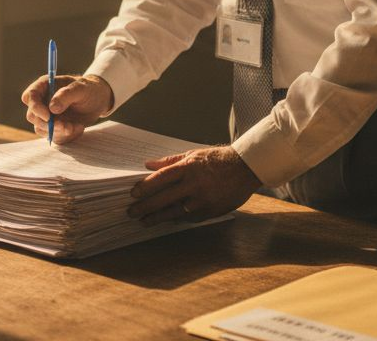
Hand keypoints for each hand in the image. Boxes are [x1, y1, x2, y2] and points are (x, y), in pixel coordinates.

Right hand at [21, 73, 113, 143]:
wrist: (98, 101)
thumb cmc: (89, 89)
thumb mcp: (82, 88)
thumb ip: (66, 95)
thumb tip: (52, 108)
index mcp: (45, 86)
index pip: (29, 96)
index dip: (35, 108)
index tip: (49, 117)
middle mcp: (42, 101)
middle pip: (32, 116)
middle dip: (48, 124)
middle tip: (66, 126)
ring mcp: (47, 115)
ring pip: (41, 129)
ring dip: (59, 131)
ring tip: (77, 126)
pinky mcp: (53, 127)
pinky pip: (52, 136)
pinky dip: (65, 136)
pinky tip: (78, 128)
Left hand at [127, 145, 260, 224]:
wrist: (245, 168)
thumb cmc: (218, 159)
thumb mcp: (193, 154)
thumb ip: (170, 161)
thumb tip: (148, 164)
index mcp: (189, 167)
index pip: (162, 178)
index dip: (146, 187)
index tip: (133, 194)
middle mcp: (195, 184)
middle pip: (164, 198)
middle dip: (146, 207)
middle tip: (132, 212)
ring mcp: (203, 200)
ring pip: (175, 212)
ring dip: (158, 218)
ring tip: (145, 221)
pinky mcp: (211, 211)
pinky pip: (189, 218)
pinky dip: (177, 219)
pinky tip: (167, 219)